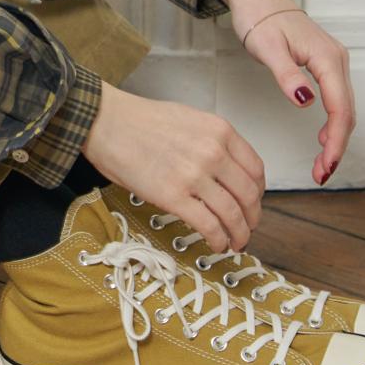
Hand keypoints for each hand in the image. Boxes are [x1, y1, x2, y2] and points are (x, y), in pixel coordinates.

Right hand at [81, 84, 264, 253]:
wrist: (105, 122)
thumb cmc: (138, 120)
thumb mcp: (188, 120)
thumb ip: (211, 142)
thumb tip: (224, 169)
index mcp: (219, 131)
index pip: (256, 169)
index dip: (259, 193)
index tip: (253, 202)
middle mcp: (213, 152)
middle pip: (249, 195)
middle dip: (252, 218)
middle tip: (248, 227)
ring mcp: (194, 175)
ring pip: (233, 214)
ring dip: (239, 234)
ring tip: (235, 243)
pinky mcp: (173, 196)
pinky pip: (208, 225)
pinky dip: (218, 240)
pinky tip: (217, 244)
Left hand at [230, 0, 354, 185]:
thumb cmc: (259, 18)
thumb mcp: (267, 48)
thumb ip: (287, 75)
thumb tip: (305, 100)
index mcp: (327, 58)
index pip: (339, 109)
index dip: (335, 141)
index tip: (325, 165)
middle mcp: (337, 60)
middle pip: (347, 112)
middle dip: (336, 146)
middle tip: (321, 174)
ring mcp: (334, 62)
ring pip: (344, 108)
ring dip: (336, 137)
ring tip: (321, 165)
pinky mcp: (327, 64)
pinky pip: (337, 99)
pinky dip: (333, 123)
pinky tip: (322, 138)